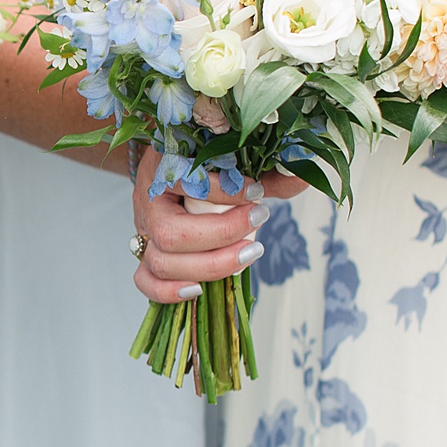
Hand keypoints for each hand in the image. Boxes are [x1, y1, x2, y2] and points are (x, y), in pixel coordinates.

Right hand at [130, 149, 307, 305]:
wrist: (166, 162)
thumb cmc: (200, 160)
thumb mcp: (229, 155)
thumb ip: (265, 170)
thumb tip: (302, 178)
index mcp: (161, 168)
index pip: (183, 182)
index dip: (223, 192)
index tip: (257, 192)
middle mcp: (147, 202)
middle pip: (171, 235)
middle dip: (222, 236)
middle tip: (260, 220)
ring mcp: (143, 230)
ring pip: (160, 262)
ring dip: (209, 265)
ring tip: (251, 251)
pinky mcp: (144, 253)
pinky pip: (145, 281)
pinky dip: (169, 291)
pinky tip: (200, 289)